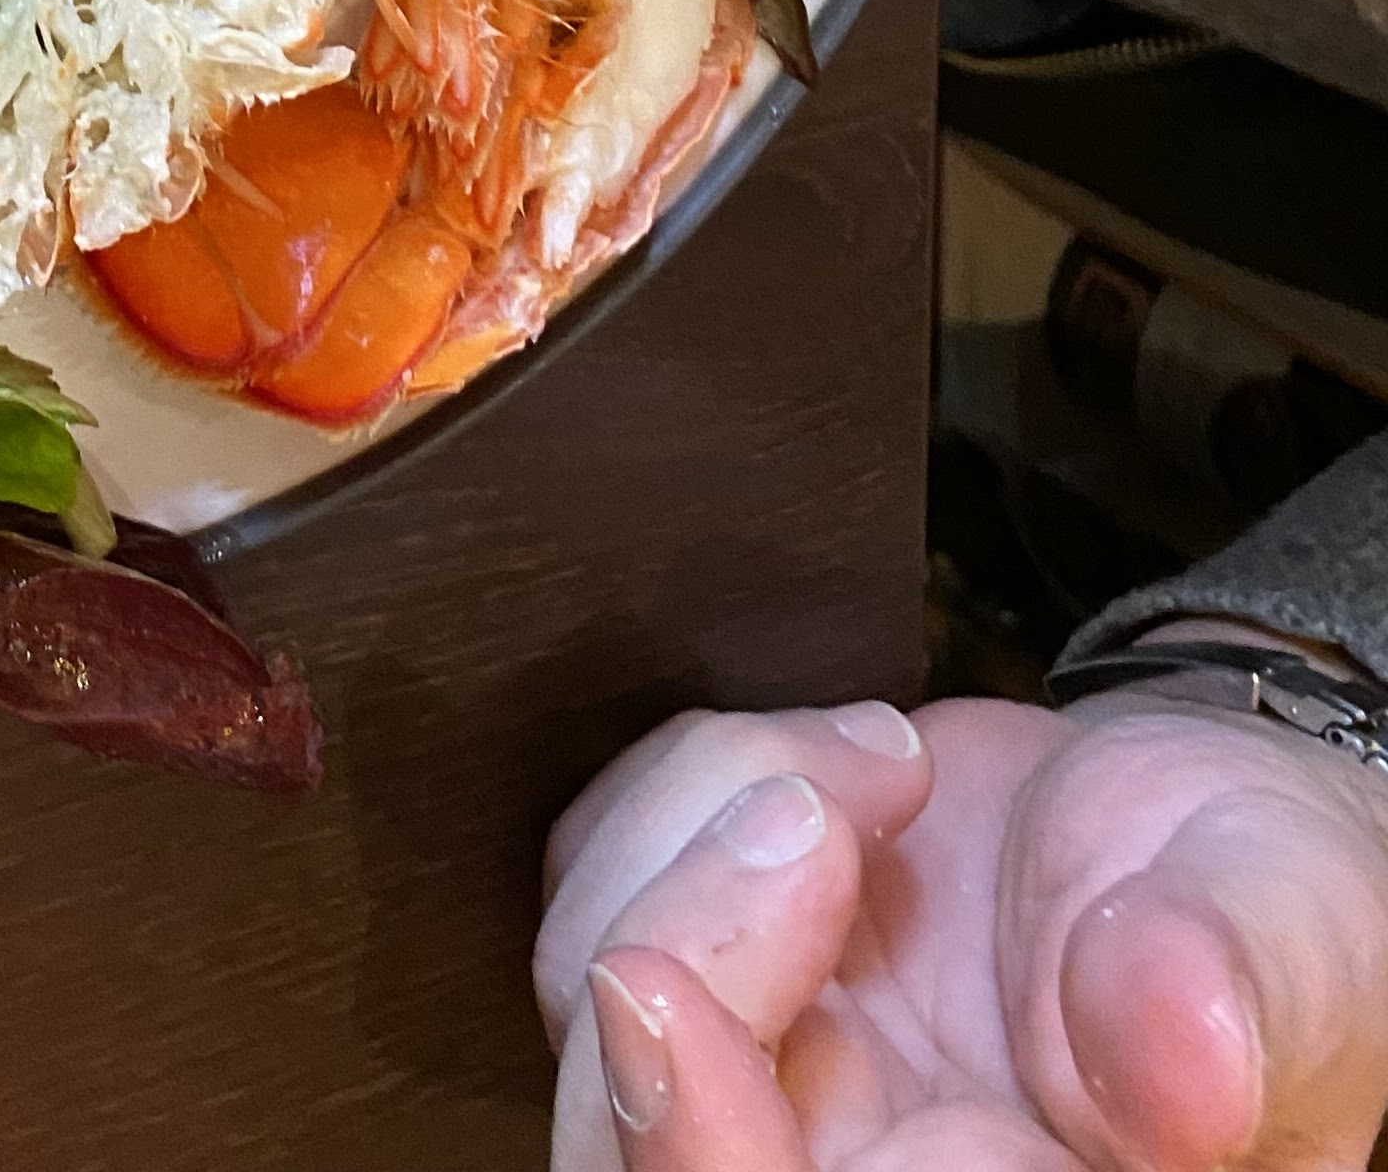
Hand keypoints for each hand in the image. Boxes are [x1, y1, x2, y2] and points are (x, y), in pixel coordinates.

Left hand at [535, 672, 1387, 1169]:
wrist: (1205, 843)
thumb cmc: (1262, 922)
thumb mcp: (1294, 940)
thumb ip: (1233, 994)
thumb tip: (1178, 1051)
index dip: (715, 1151)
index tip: (685, 1010)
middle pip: (638, 1155)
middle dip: (674, 983)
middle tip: (803, 826)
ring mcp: (772, 1085)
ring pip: (602, 1007)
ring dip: (707, 838)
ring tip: (885, 765)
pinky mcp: (716, 968)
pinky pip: (596, 883)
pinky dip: (686, 787)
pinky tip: (833, 758)